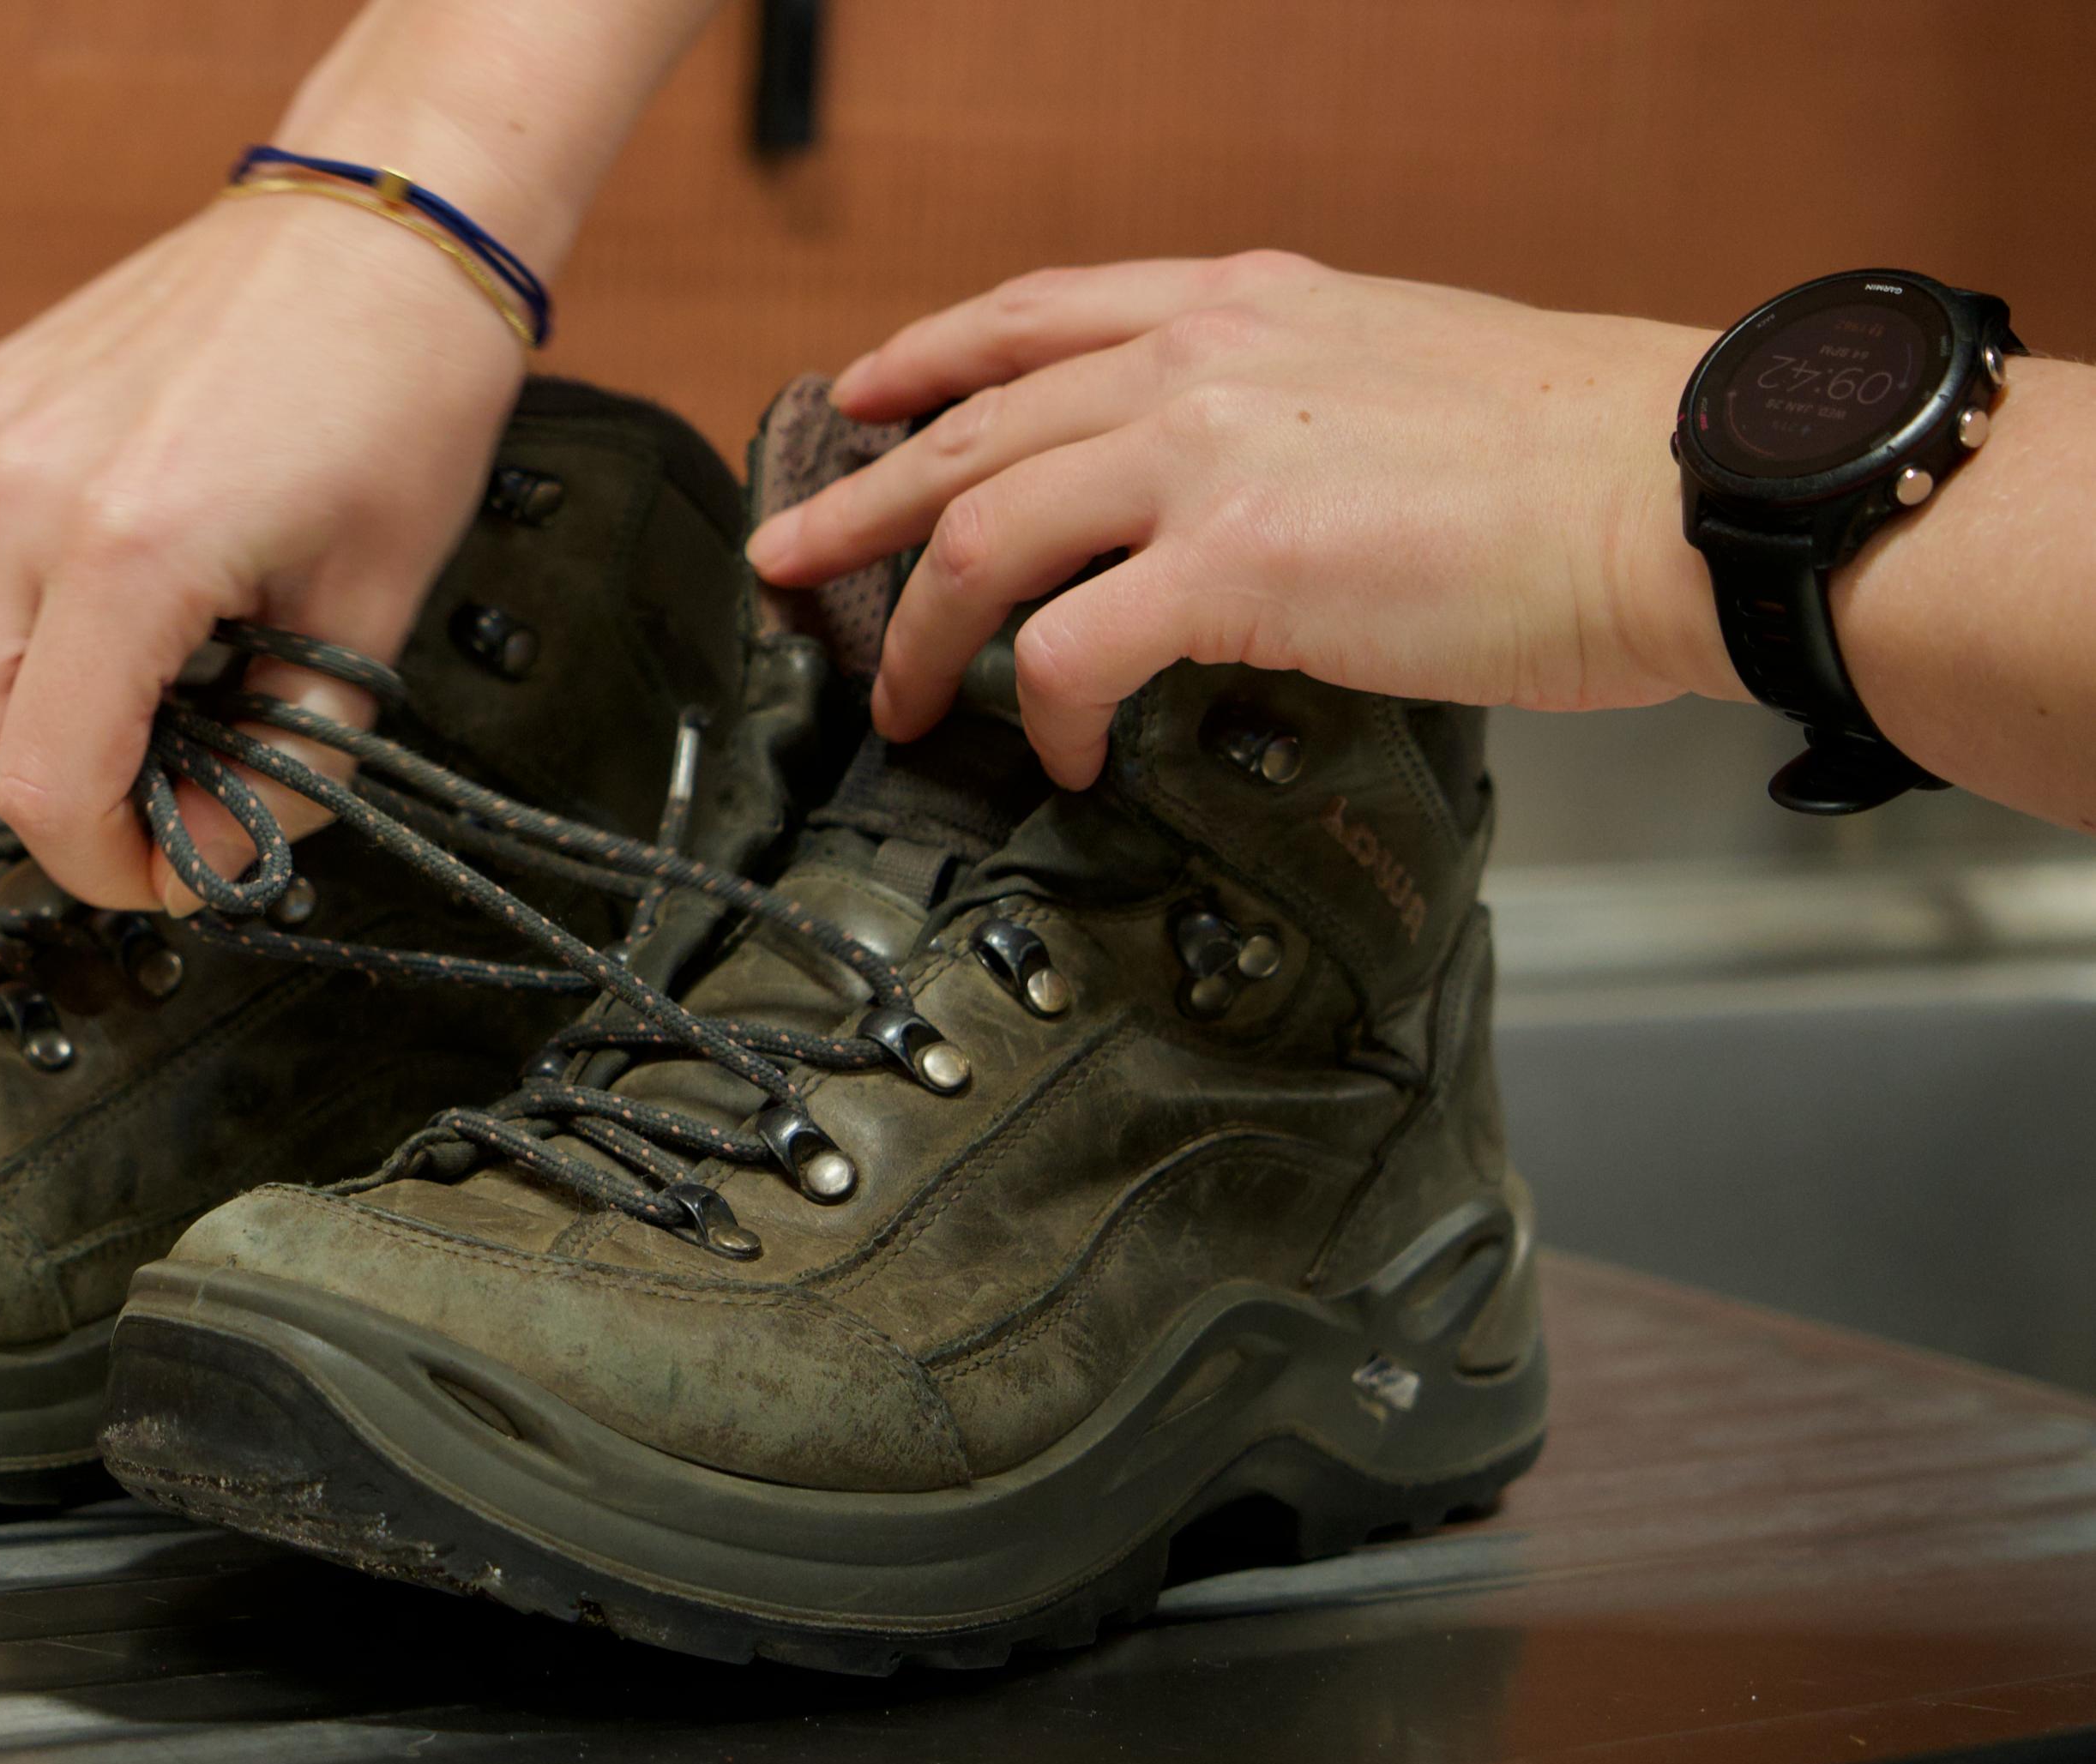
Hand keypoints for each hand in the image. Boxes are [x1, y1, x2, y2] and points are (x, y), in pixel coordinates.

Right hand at [0, 192, 526, 908]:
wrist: (379, 224)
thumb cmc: (400, 389)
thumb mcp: (373, 609)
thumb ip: (287, 758)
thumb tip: (216, 856)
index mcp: (132, 547)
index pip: (40, 783)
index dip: (103, 866)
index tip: (171, 867)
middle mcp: (22, 493)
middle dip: (31, 801)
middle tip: (141, 796)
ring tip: (117, 702)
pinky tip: (99, 611)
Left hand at [745, 252, 1732, 786]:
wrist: (1675, 489)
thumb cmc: (1575, 457)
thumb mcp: (1404, 371)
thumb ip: (1288, 408)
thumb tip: (1233, 489)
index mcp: (1244, 304)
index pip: (1037, 317)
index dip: (927, 359)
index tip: (863, 396)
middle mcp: (1202, 358)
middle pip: (972, 429)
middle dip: (860, 501)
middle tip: (791, 561)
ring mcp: (1207, 455)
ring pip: (984, 536)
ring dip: (923, 632)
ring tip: (905, 704)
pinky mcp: (1234, 564)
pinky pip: (1073, 650)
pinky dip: (1047, 712)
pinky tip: (1066, 756)